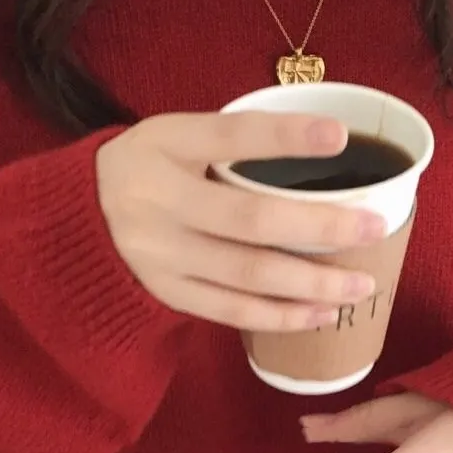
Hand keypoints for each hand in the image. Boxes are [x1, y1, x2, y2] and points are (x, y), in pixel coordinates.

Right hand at [97, 112, 386, 331]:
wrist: (77, 219)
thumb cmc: (150, 168)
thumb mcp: (175, 137)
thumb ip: (232, 143)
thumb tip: (328, 144)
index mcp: (165, 145)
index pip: (230, 136)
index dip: (285, 138)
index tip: (340, 137)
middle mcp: (160, 201)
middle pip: (250, 219)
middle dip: (319, 227)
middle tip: (375, 227)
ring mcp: (161, 254)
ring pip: (248, 274)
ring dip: (311, 282)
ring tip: (361, 285)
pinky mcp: (167, 292)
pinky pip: (231, 311)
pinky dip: (281, 316)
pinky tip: (321, 314)